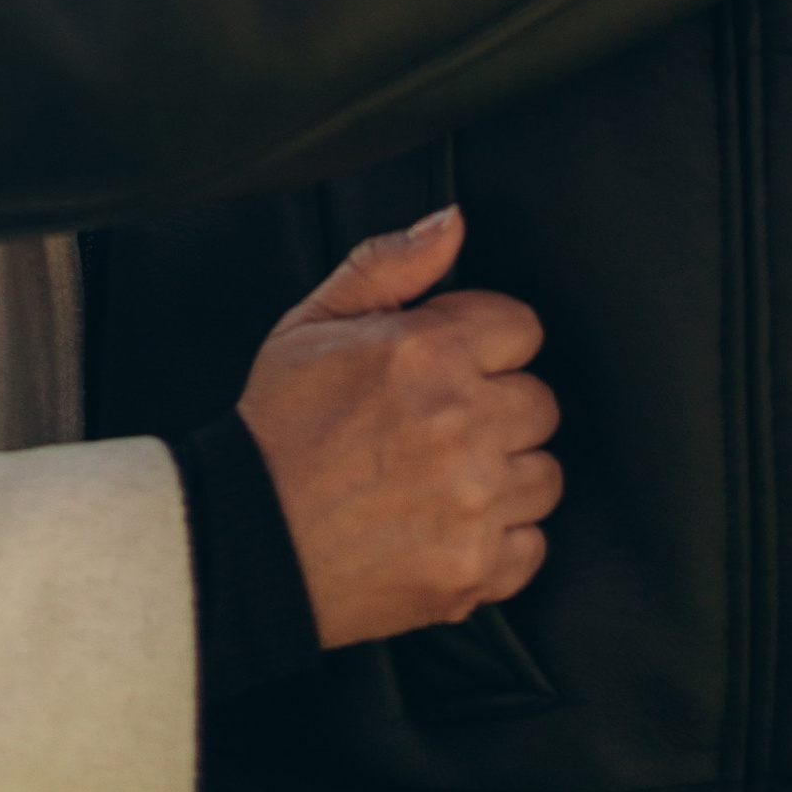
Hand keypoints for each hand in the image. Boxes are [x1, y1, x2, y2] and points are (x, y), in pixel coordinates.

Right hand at [238, 208, 560, 652]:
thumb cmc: (279, 430)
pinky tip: (449, 526)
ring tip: (443, 478)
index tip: (450, 364)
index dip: (484, 342)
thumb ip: (389, 264)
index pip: (522, 328)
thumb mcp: (312, 324)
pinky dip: (499, 540)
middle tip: (439, 425)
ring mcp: (474, 502)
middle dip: (496, 407)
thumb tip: (453, 222)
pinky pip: (532, 544)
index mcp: (427, 354)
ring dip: (504, 475)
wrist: (247, 541)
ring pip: (543, 474)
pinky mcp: (475, 568)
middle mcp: (462, 425)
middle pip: (541, 403)